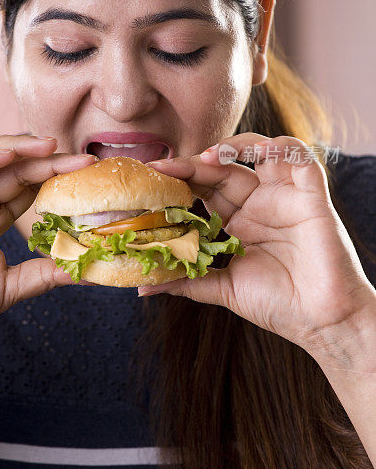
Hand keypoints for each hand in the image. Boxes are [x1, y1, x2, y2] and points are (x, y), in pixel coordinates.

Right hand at [0, 135, 95, 353]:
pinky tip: (7, 156)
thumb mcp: (11, 287)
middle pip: (15, 169)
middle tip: (82, 159)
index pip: (29, 186)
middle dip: (49, 160)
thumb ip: (45, 273)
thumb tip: (87, 273)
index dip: (57, 176)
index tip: (88, 174)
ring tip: (51, 146)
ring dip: (19, 148)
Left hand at [142, 133, 375, 357]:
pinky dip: (279, 146)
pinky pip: (300, 157)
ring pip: (260, 150)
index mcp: (238, 221)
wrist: (322, 323)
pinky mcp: (312, 195)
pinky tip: (257, 150)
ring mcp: (285, 196)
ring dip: (234, 145)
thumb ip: (187, 281)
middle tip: (167, 168)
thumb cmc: (279, 306)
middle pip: (223, 168)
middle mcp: (259, 204)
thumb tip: (144, 287)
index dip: (180, 179)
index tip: (152, 177)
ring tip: (208, 156)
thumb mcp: (223, 289)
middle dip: (194, 163)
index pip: (204, 188)